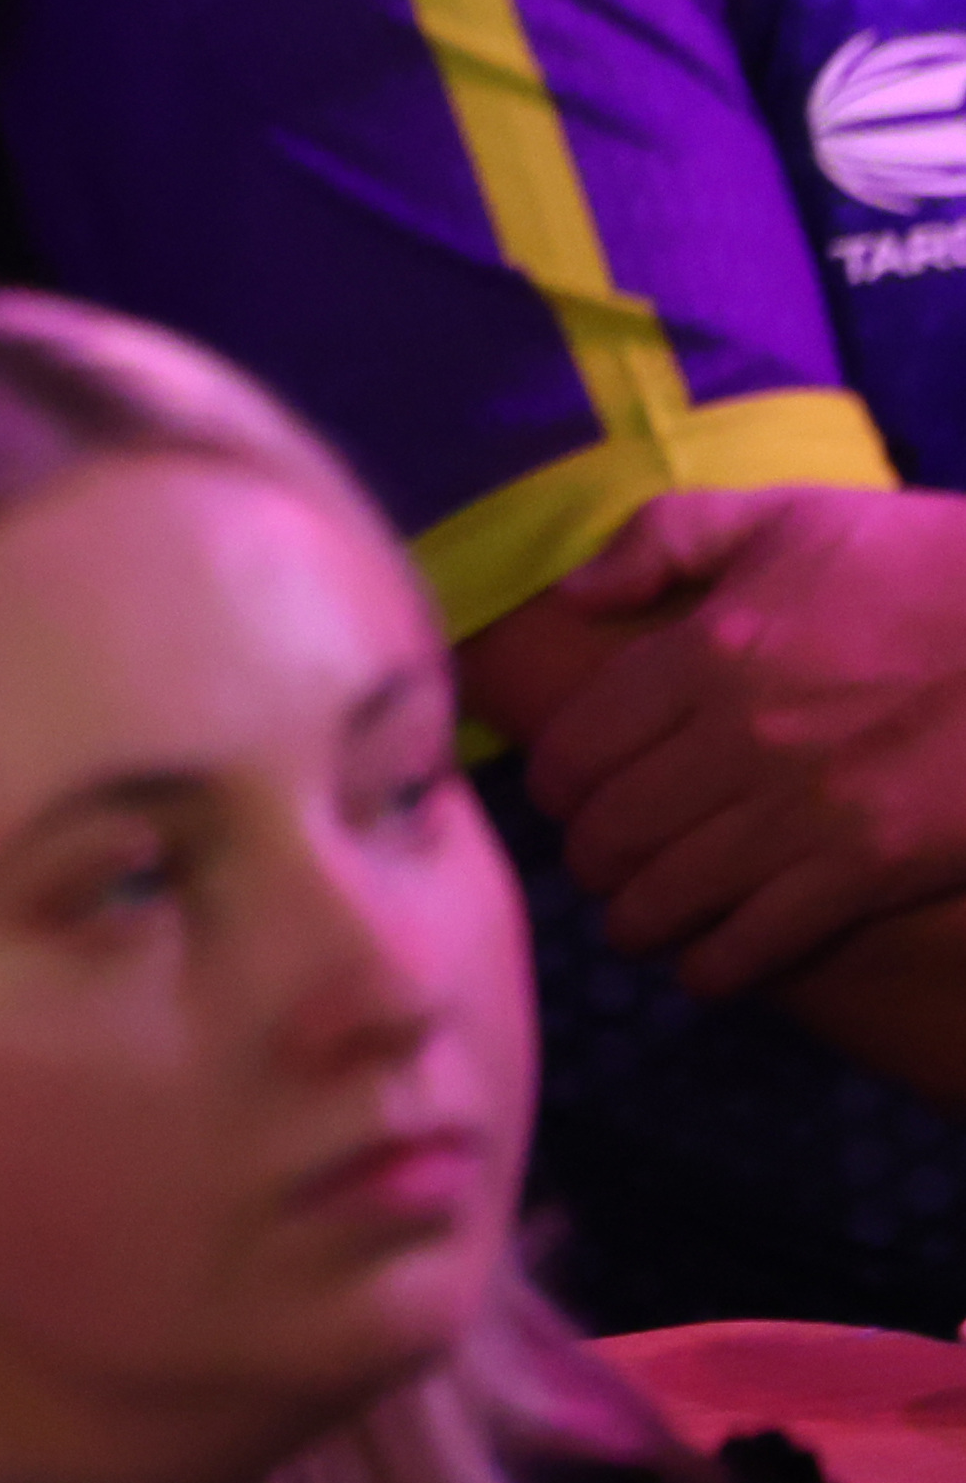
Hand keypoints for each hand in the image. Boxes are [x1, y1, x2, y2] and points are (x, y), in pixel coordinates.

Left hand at [528, 491, 965, 992]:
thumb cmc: (931, 565)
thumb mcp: (795, 516)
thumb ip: (666, 539)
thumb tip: (573, 595)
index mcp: (708, 650)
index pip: (574, 748)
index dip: (554, 782)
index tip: (565, 794)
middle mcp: (741, 738)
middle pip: (608, 831)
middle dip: (589, 856)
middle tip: (598, 861)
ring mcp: (806, 811)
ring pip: (665, 896)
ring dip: (635, 918)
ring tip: (637, 918)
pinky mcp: (871, 869)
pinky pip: (756, 943)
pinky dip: (712, 965)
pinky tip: (703, 964)